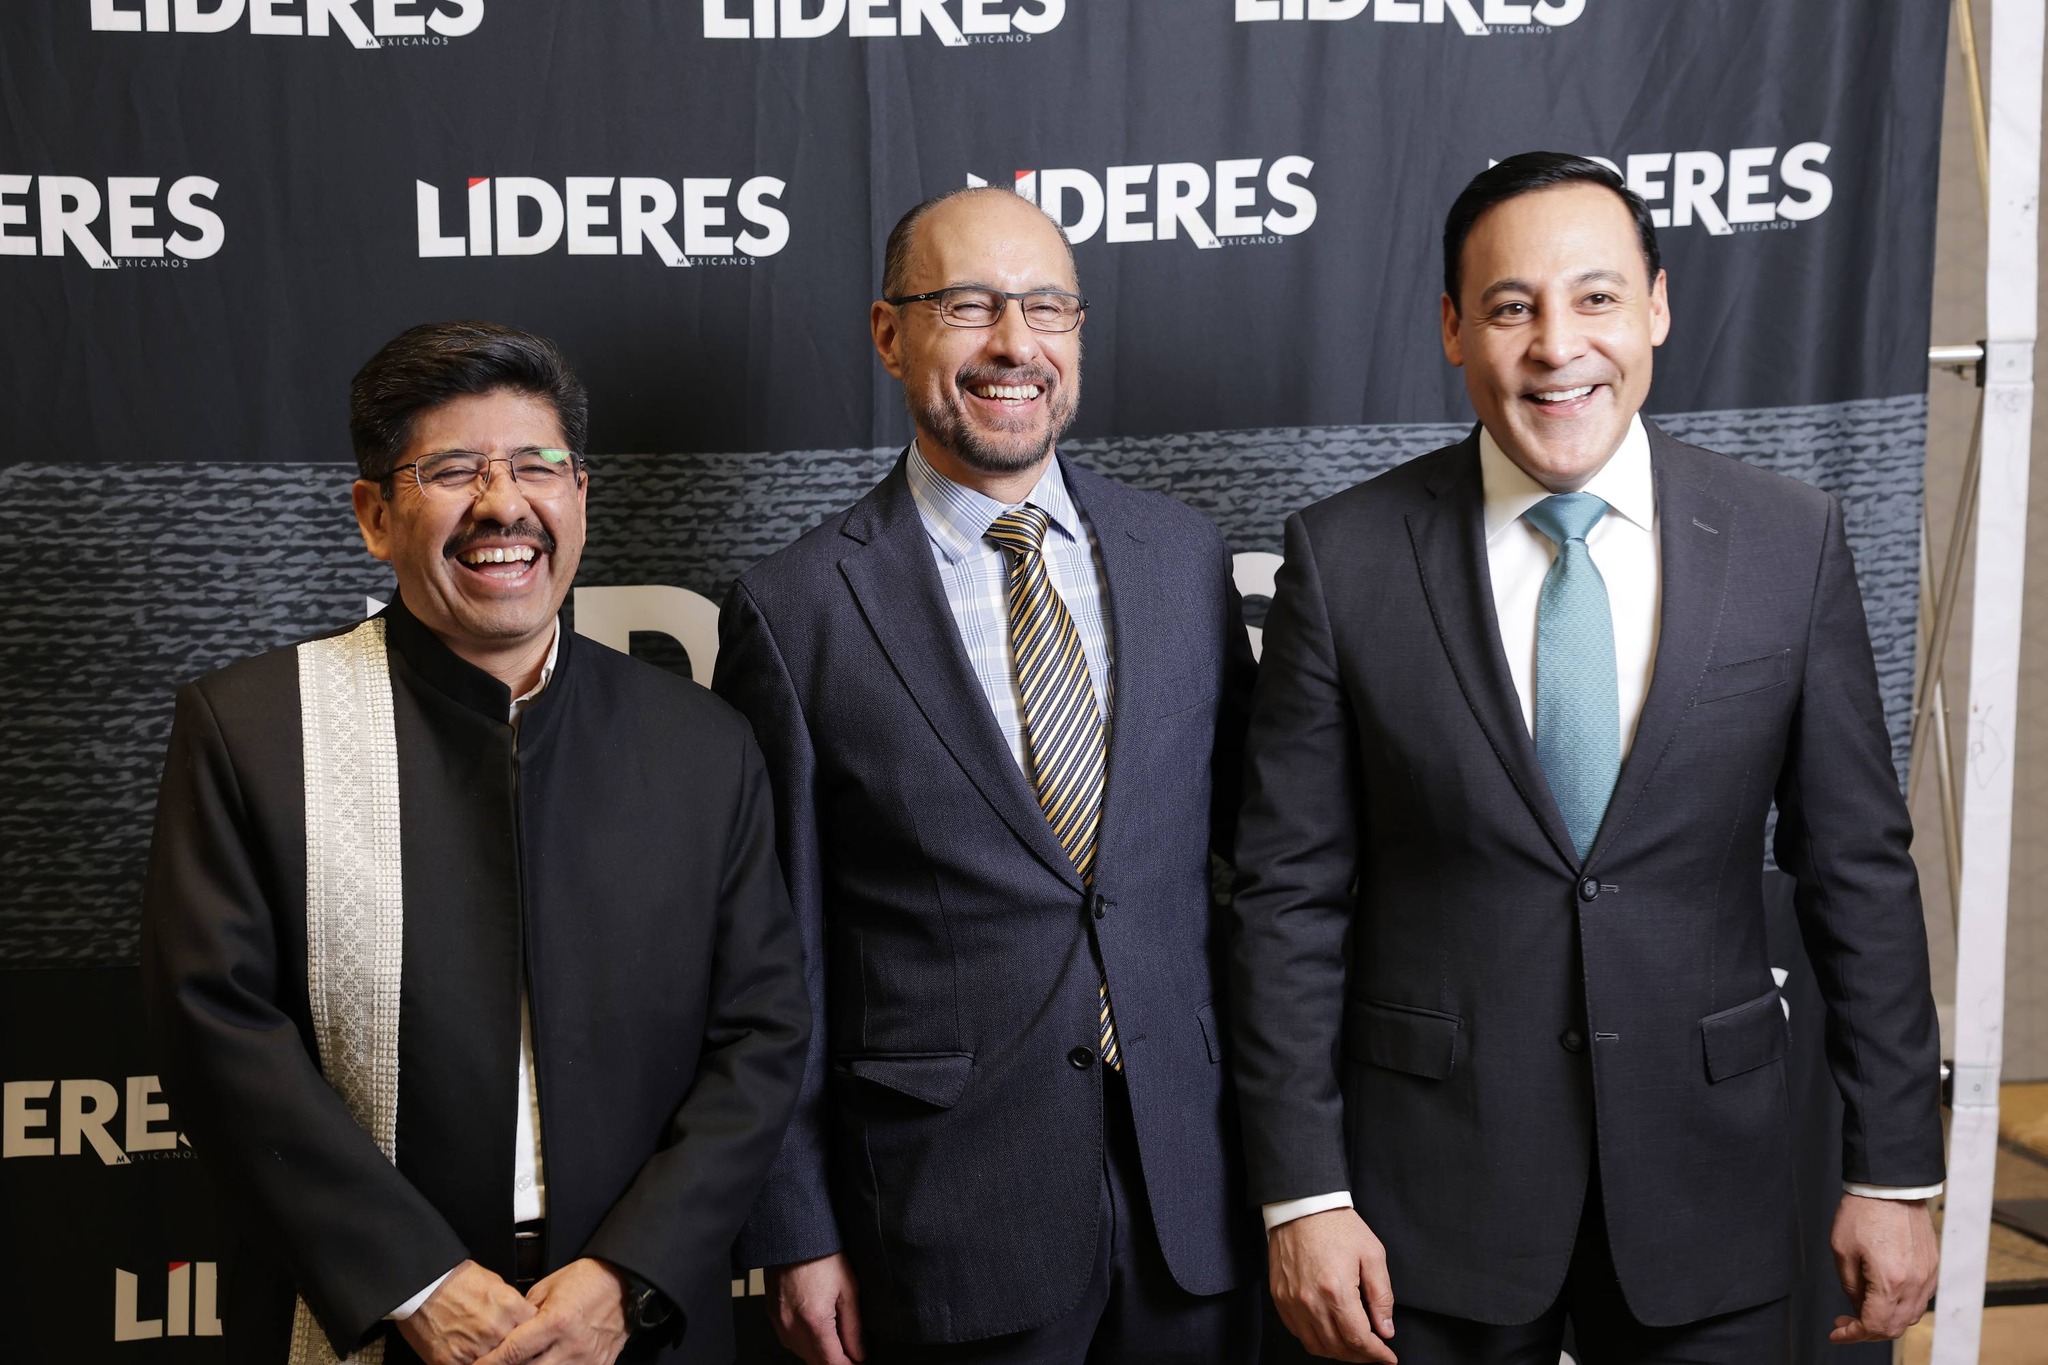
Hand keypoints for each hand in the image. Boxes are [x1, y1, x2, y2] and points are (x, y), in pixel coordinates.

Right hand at [397, 1260, 535, 1364]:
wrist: (422, 1286)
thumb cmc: (455, 1281)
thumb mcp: (495, 1283)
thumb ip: (513, 1306)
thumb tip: (523, 1319)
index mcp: (510, 1308)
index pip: (535, 1331)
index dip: (532, 1336)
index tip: (530, 1339)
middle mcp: (496, 1329)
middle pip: (519, 1352)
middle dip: (515, 1351)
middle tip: (507, 1346)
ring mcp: (475, 1348)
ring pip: (497, 1364)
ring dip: (494, 1360)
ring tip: (485, 1348)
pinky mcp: (452, 1361)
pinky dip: (474, 1363)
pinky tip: (472, 1357)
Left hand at [473, 1259, 629, 1364]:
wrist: (625, 1283)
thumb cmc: (588, 1279)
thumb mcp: (549, 1287)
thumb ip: (525, 1313)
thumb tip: (506, 1331)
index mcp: (557, 1321)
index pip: (513, 1352)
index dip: (489, 1363)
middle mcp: (571, 1345)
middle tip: (496, 1364)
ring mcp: (586, 1360)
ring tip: (524, 1361)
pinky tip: (547, 1362)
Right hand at [768, 1253, 865, 1364]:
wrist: (793, 1234)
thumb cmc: (821, 1255)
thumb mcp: (849, 1290)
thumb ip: (853, 1328)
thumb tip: (859, 1354)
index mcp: (814, 1323)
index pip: (832, 1363)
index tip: (859, 1363)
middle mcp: (791, 1328)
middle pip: (815, 1363)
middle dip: (835, 1361)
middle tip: (852, 1353)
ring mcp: (779, 1323)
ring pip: (802, 1354)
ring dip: (820, 1353)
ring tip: (837, 1338)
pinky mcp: (772, 1315)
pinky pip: (790, 1340)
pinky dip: (805, 1341)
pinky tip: (817, 1327)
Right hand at [1269, 1208, 1397, 1362]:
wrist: (1302, 1206)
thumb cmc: (1337, 1226)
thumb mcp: (1372, 1255)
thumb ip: (1381, 1296)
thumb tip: (1385, 1330)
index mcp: (1336, 1291)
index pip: (1358, 1339)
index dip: (1377, 1354)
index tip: (1388, 1357)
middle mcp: (1310, 1301)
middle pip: (1337, 1347)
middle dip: (1360, 1356)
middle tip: (1374, 1352)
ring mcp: (1291, 1301)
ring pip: (1316, 1345)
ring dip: (1338, 1352)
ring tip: (1354, 1347)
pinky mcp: (1280, 1297)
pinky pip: (1298, 1332)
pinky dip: (1316, 1340)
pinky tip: (1330, 1333)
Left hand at [1829, 1194, 1938, 1343]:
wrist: (1891, 1186)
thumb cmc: (1863, 1212)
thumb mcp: (1842, 1250)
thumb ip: (1850, 1286)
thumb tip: (1857, 1309)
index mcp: (1890, 1281)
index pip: (1874, 1325)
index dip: (1853, 1335)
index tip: (1838, 1333)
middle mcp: (1915, 1284)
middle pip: (1894, 1327)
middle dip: (1867, 1331)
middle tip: (1845, 1322)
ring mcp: (1927, 1276)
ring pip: (1909, 1317)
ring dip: (1885, 1321)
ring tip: (1861, 1310)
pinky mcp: (1932, 1267)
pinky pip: (1919, 1300)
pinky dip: (1900, 1307)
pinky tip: (1882, 1298)